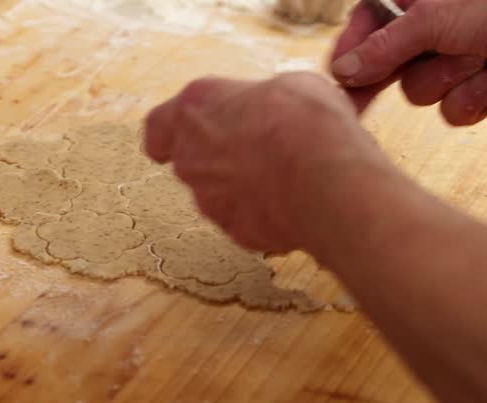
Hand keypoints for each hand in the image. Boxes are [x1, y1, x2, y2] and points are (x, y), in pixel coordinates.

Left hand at [145, 73, 386, 252]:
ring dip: (245, 188)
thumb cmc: (307, 122)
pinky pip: (247, 221)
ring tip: (287, 178)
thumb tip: (279, 110)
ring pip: (218, 195)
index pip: (159, 126)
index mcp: (197, 108)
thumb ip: (264, 102)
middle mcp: (192, 156)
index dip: (168, 134)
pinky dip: (266, 215)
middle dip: (222, 159)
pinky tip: (296, 203)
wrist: (326, 179)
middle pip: (193, 161)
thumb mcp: (290, 86)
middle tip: (261, 150)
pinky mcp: (237, 232)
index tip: (174, 139)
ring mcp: (211, 199)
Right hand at [331, 0, 486, 122]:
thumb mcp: (431, 17)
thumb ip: (385, 46)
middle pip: (388, 64)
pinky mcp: (474, 93)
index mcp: (420, 1)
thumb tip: (344, 70)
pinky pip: (450, 110)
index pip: (370, 23)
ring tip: (476, 59)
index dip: (353, 47)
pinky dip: (470, 98)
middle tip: (360, 98)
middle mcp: (434, 31)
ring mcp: (454, 63)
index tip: (338, 68)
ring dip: (446, 79)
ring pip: (419, 91)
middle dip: (388, 76)